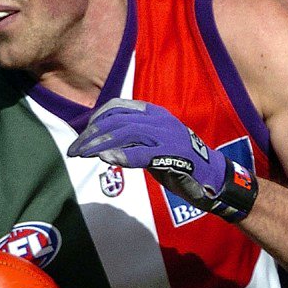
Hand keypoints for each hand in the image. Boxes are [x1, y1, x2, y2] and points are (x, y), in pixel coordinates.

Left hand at [68, 98, 257, 222]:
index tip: (85, 133)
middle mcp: (160, 121)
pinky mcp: (173, 156)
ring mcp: (168, 137)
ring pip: (127, 134)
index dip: (98, 118)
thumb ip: (133, 141)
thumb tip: (103, 143)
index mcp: (155, 114)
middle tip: (75, 150)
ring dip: (101, 144)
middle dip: (93, 135)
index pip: (119, 107)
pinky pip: (143, 153)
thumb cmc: (180, 164)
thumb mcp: (153, 146)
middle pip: (118, 122)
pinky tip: (106, 158)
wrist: (212, 179)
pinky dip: (123, 155)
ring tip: (84, 154)